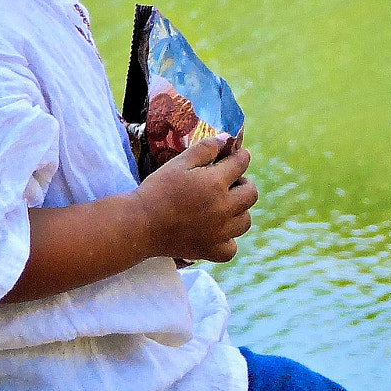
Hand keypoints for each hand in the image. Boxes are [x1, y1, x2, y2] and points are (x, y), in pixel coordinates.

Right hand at [136, 138, 256, 262]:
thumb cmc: (158, 189)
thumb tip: (226, 139)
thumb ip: (205, 148)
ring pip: (245, 221)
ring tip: (225, 206)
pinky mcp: (210, 251)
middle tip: (231, 182)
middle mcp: (223, 208)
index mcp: (215, 183)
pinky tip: (217, 232)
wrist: (140, 224)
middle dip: (244, 183)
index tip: (238, 155)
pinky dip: (228, 240)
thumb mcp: (179, 162)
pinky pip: (231, 248)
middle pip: (251, 194)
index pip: (241, 164)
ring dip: (239, 211)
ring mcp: (219, 232)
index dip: (241, 156)